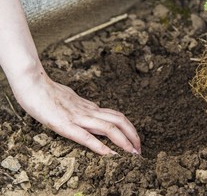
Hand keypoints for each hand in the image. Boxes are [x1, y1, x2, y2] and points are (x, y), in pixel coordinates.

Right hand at [11, 72, 140, 154]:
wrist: (33, 83)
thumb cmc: (49, 92)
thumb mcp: (72, 99)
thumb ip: (83, 106)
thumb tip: (94, 108)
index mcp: (90, 107)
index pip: (116, 117)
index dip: (129, 128)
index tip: (135, 141)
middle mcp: (89, 111)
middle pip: (119, 121)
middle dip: (133, 135)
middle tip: (140, 150)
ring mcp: (78, 117)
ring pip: (109, 127)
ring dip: (124, 141)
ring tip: (133, 154)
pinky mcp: (65, 124)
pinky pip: (86, 137)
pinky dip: (101, 147)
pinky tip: (110, 155)